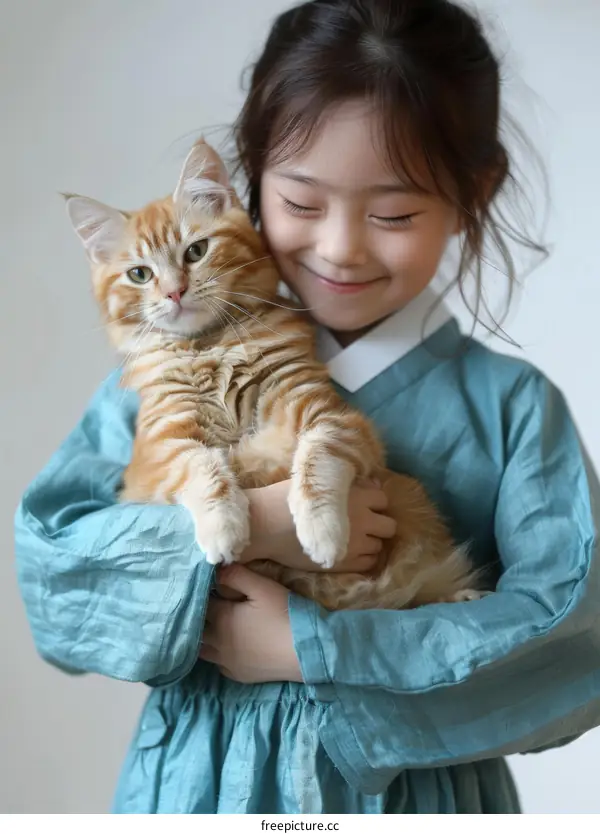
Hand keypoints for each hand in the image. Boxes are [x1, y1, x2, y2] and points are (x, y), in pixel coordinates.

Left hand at [200, 565, 301, 683]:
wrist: (304, 651)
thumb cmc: (283, 614)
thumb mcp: (263, 587)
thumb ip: (237, 575)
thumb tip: (216, 570)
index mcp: (221, 618)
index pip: (201, 602)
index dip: (203, 593)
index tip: (209, 586)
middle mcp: (217, 642)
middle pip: (197, 627)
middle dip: (200, 616)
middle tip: (210, 605)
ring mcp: (226, 662)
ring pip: (202, 649)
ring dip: (204, 637)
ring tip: (214, 627)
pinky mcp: (238, 675)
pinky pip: (218, 664)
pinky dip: (217, 654)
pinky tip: (227, 647)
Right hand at [242, 479, 395, 571]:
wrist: (266, 524)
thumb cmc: (287, 497)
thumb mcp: (318, 481)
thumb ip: (350, 484)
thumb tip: (374, 483)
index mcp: (357, 496)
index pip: (382, 499)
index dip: (373, 503)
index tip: (361, 506)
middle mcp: (362, 520)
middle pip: (388, 525)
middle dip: (378, 525)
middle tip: (360, 526)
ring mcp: (356, 544)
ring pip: (379, 546)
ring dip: (370, 543)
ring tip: (352, 542)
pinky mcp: (345, 564)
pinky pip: (368, 563)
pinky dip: (362, 559)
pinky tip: (347, 554)